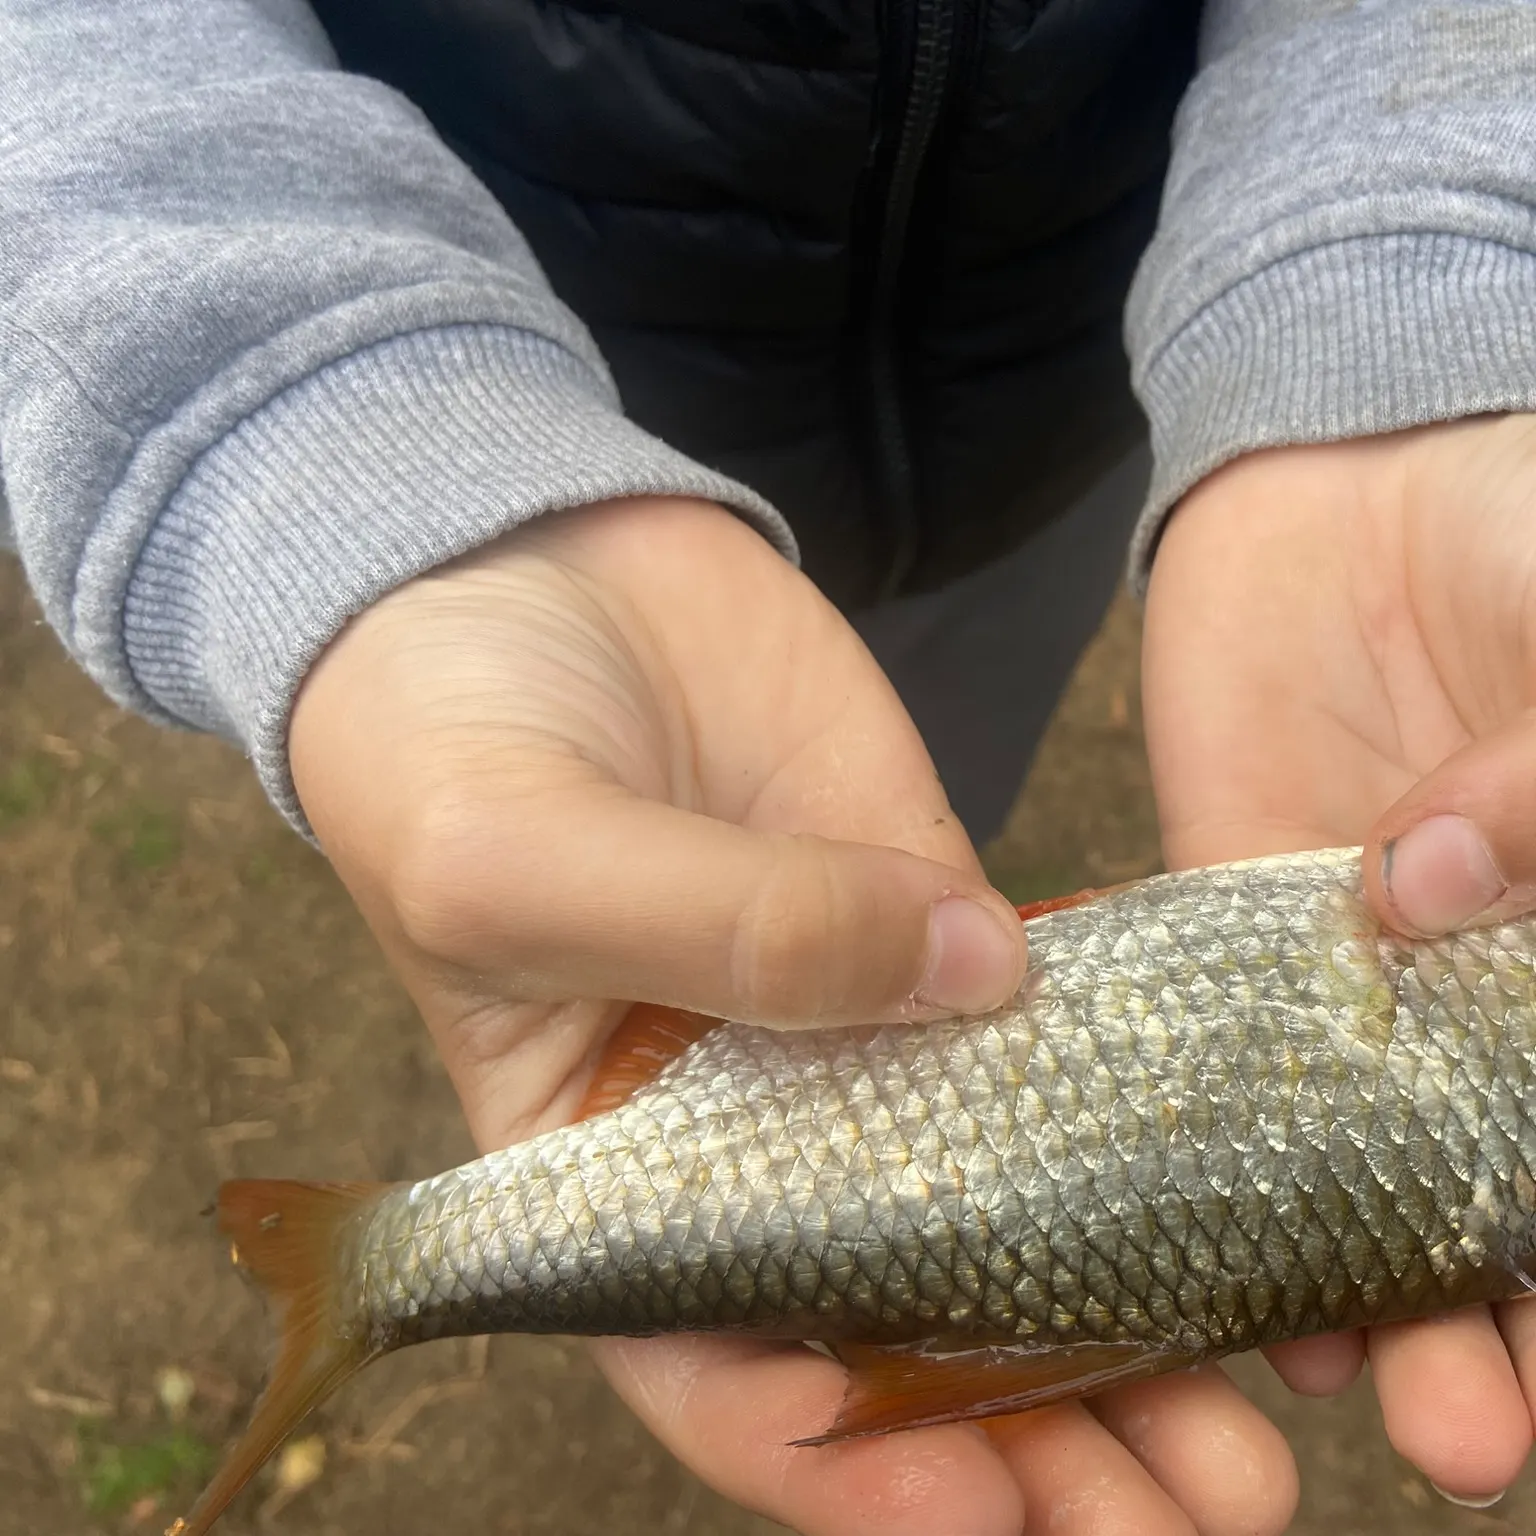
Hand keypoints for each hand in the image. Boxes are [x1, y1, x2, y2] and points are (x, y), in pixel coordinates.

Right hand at [289, 495, 1295, 1534]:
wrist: (523, 577)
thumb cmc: (443, 745)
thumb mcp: (520, 855)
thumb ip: (720, 929)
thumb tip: (973, 979)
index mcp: (605, 1171)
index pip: (714, 1359)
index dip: (839, 1459)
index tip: (976, 1509)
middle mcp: (747, 1127)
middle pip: (894, 1319)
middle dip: (1031, 1434)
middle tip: (1178, 1509)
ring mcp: (854, 1019)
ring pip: (1001, 1196)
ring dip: (1120, 1313)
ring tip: (1242, 1425)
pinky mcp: (933, 910)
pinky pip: (1052, 1025)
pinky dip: (1139, 1108)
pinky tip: (1231, 1179)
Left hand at [1144, 414, 1535, 1505]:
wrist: (1365, 485)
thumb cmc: (1531, 548)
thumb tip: (1424, 891)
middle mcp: (1481, 995)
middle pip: (1496, 1190)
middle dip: (1487, 1318)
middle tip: (1466, 1433)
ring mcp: (1358, 973)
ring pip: (1358, 1155)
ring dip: (1356, 1280)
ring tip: (1354, 1392)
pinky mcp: (1235, 924)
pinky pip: (1220, 1049)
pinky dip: (1216, 1146)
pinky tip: (1219, 1246)